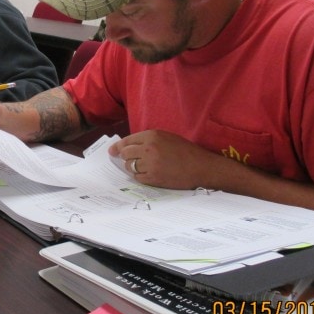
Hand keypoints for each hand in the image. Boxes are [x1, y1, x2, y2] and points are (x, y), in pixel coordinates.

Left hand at [110, 129, 224, 189]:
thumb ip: (148, 140)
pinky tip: (149, 174)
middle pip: (126, 154)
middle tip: (128, 160)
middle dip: (125, 157)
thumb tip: (129, 146)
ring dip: (133, 167)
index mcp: (152, 135)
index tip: (112, 151)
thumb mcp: (167, 138)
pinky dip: (140, 176)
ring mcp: (150, 164)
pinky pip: (138, 178)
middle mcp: (148, 149)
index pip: (127, 141)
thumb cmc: (186, 151)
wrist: (201, 167)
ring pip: (130, 166)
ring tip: (144, 167)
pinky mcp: (153, 178)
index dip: (118, 147)